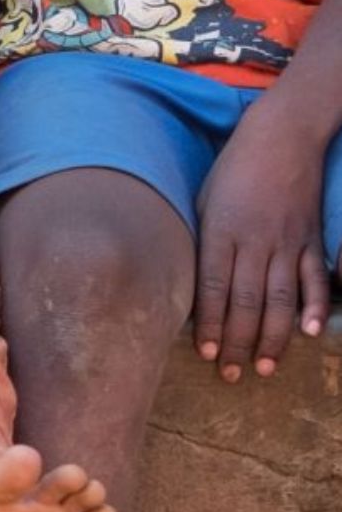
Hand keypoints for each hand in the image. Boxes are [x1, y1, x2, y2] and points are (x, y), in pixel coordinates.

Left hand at [192, 118, 332, 382]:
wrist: (281, 137)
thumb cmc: (232, 170)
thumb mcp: (204, 202)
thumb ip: (202, 243)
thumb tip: (195, 285)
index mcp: (221, 232)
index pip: (213, 289)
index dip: (209, 325)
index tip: (205, 354)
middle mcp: (255, 241)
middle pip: (245, 301)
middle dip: (236, 342)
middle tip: (231, 374)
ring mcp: (289, 241)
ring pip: (280, 298)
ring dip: (272, 336)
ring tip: (263, 367)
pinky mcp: (313, 238)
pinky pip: (316, 278)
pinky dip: (316, 306)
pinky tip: (311, 333)